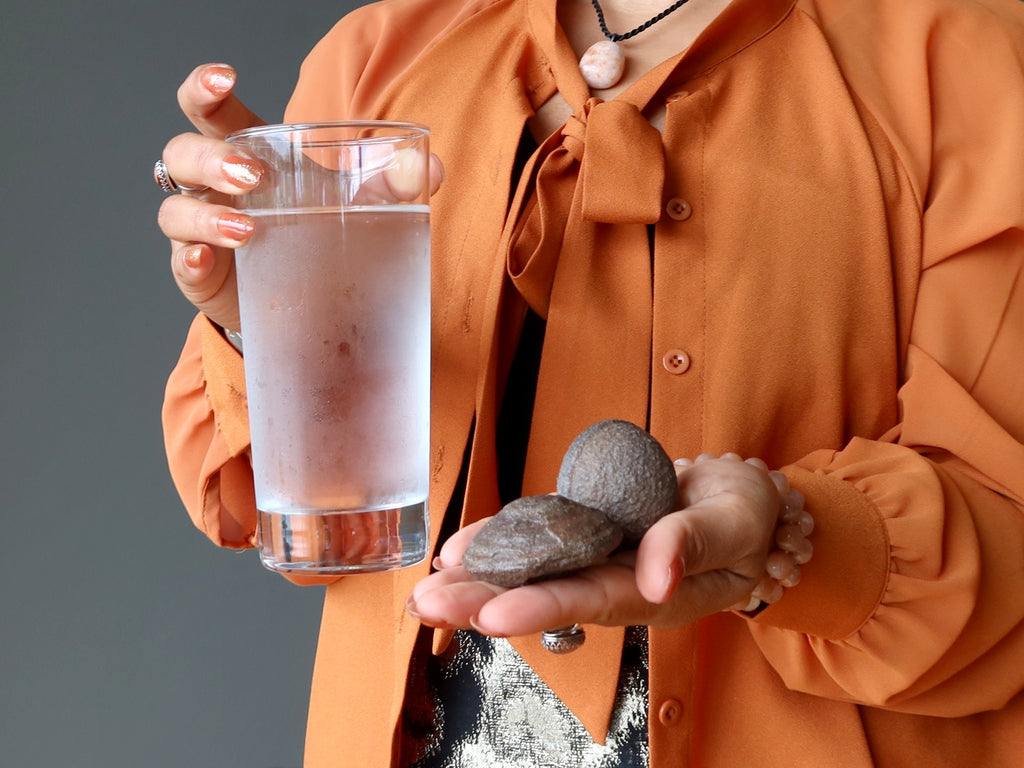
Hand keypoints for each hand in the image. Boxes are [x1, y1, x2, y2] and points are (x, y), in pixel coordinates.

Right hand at [158, 63, 445, 332]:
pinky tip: (205, 260)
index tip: (223, 78)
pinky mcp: (202, 278)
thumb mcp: (358, 205)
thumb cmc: (323, 235)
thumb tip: (430, 169)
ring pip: (175, 209)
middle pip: (182, 154)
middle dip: (209, 158)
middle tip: (250, 175)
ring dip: (204, 214)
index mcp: (249, 155)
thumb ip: (393, 184)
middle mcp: (213, 188)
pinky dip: (190, 260)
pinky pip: (182, 265)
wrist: (312, 303)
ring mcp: (202, 233)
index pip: (212, 112)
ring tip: (246, 228)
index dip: (205, 89)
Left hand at [408, 454, 780, 635]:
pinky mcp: (583, 528)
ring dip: (477, 578)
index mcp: (653, 594)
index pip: (591, 602)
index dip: (541, 607)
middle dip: (483, 601)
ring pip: (531, 569)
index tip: (492, 615)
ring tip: (426, 587)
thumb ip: (695, 544)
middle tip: (429, 607)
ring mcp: (594, 554)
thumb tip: (654, 576)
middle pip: (544, 594)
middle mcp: (614, 580)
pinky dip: (497, 538)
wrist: (735, 499)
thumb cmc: (745, 517)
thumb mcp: (737, 525)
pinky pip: (536, 534)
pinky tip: (457, 549)